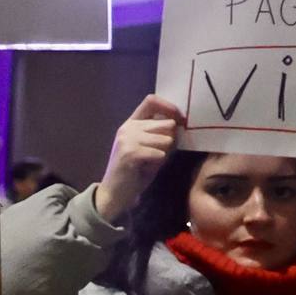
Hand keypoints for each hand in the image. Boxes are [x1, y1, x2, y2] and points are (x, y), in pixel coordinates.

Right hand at [93, 94, 181, 226]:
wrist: (114, 193)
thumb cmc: (136, 171)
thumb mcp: (149, 147)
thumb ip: (160, 134)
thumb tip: (179, 124)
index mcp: (131, 123)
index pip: (151, 101)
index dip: (169, 107)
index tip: (181, 120)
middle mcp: (127, 127)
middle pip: (166, 123)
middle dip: (170, 140)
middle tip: (158, 155)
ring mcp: (127, 139)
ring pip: (166, 139)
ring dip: (164, 153)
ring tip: (150, 162)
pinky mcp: (129, 152)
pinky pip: (159, 153)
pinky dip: (158, 163)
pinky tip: (145, 169)